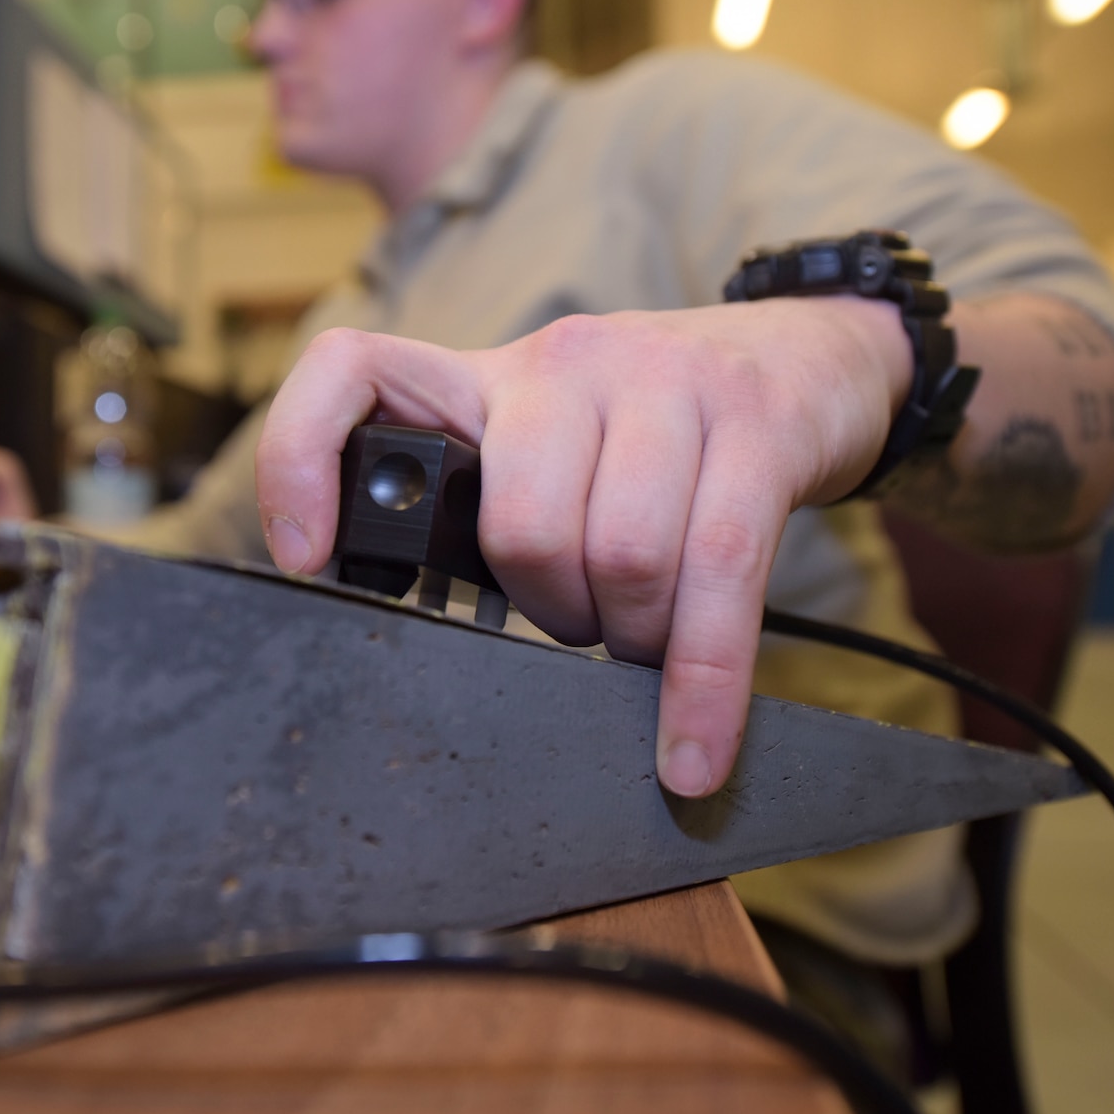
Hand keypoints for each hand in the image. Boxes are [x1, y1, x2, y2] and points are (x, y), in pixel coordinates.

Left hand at [253, 299, 911, 797]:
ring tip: (643, 641)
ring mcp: (666, 382)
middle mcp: (564, 362)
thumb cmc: (663, 431)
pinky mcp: (756, 424)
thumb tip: (429, 639)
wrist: (811, 359)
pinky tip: (693, 754)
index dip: (302, 458)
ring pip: (620, 552)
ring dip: (632, 639)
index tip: (305, 557)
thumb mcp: (557, 442)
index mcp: (488, 375)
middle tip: (583, 627)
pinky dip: (702, 686)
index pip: (350, 370)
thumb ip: (490, 507)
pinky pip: (718, 574)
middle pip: (522, 524)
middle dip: (554, 613)